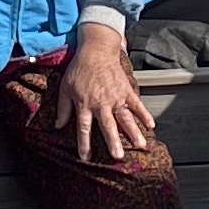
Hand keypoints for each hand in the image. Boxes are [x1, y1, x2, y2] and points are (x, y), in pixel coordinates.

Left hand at [49, 26, 158, 163]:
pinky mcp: (126, 90)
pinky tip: (151, 125)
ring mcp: (116, 97)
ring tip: (140, 145)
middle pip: (108, 126)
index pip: (84, 128)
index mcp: (85, 104)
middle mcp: (101, 103)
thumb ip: (63, 108)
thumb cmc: (79, 69)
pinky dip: (144, 114)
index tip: (85, 157)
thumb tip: (57, 126)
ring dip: (133, 132)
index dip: (84, 143)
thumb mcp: (65, 88)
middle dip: (114, 142)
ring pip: (125, 118)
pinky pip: (136, 104)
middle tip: (119, 156)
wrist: (96, 50)